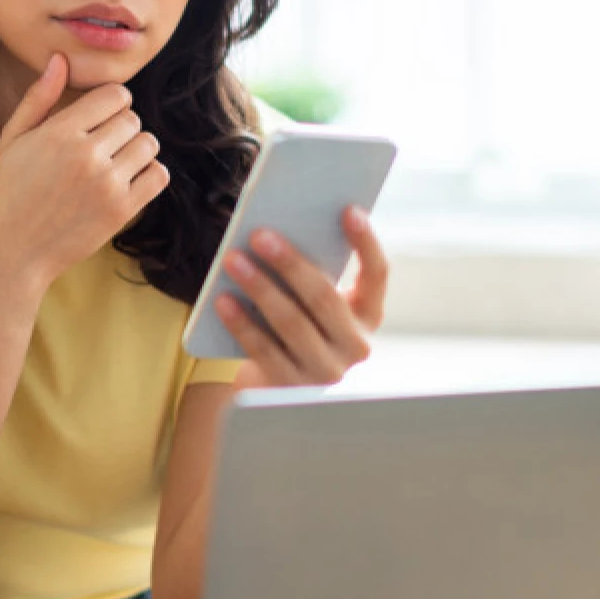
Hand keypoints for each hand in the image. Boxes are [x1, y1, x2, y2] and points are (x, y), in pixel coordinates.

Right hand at [0, 54, 170, 286]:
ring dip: (137, 149)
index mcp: (60, 132)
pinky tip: (129, 179)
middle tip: (105, 145)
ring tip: (117, 161)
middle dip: (122, 127)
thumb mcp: (14, 138)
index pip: (116, 95)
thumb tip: (60, 59)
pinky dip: (149, 173)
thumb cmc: (14, 190)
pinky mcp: (121, 210)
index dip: (113, 102)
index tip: (103, 117)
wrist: (18, 249)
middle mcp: (86, 155)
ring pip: (148, 144)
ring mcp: (106, 184)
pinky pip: (158, 175)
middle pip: (132, 119)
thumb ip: (39, 97)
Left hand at [217, 206, 387, 389]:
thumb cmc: (298, 326)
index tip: (348, 209)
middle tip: (260, 235)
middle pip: (324, 297)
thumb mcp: (315, 304)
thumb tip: (282, 230)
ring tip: (233, 259)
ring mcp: (325, 370)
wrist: (277, 388)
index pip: (377, 274)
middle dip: (290, 263)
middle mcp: (356, 346)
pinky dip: (241, 322)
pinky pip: (263, 349)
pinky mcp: (291, 386)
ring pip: (291, 322)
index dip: (365, 242)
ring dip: (259, 287)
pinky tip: (222, 299)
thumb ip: (312, 272)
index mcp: (368, 315)